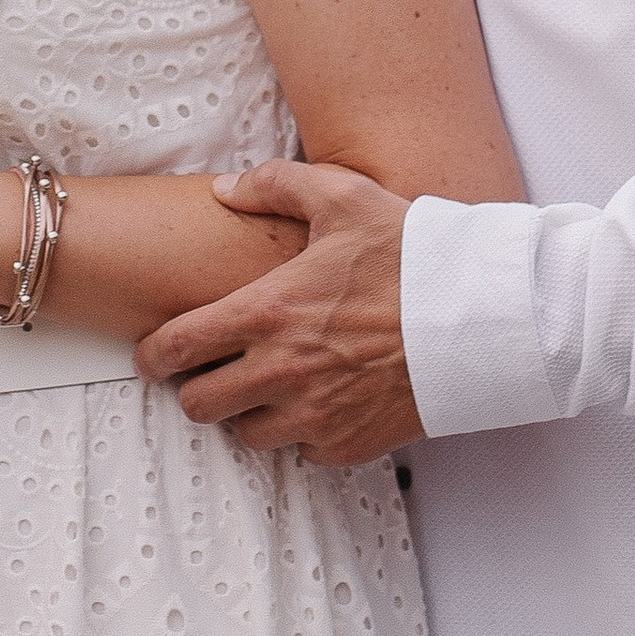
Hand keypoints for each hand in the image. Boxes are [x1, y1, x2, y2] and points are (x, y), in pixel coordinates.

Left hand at [132, 160, 420, 465]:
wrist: (481, 315)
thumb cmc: (412, 254)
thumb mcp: (344, 196)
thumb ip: (277, 184)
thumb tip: (225, 190)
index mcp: (267, 312)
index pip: (176, 348)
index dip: (153, 355)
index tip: (154, 355)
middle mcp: (281, 371)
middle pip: (199, 406)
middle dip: (197, 389)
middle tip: (214, 370)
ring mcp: (313, 414)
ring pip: (247, 435)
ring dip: (249, 413)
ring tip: (271, 384)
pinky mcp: (347, 443)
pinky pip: (302, 451)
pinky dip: (302, 431)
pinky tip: (320, 400)